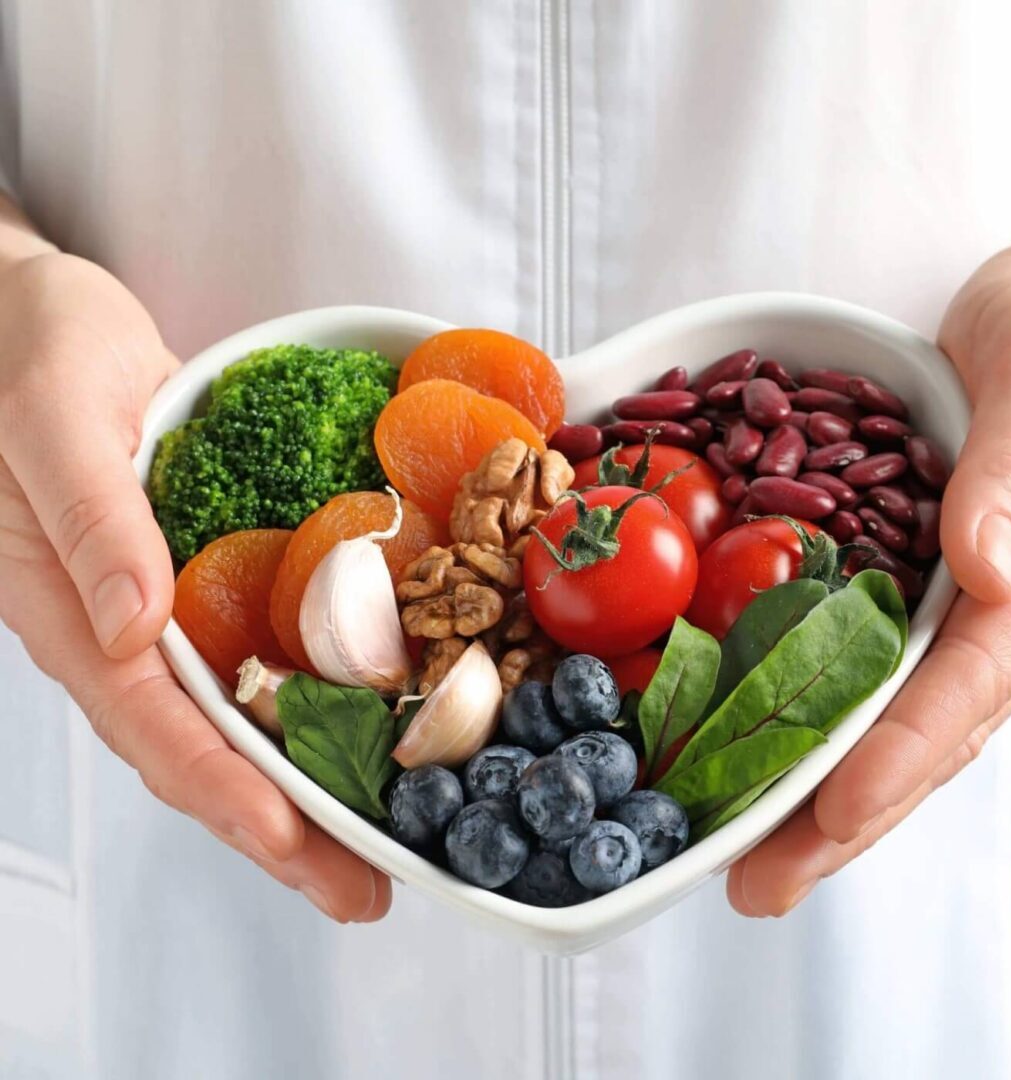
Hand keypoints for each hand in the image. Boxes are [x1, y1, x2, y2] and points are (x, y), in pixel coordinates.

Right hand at [0, 252, 389, 921]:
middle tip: (363, 889)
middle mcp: (120, 628)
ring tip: (379, 837)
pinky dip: (309, 699)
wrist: (35, 314)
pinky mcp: (200, 574)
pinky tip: (363, 724)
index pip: (152, 726)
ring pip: (235, 717)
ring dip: (305, 782)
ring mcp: (162, 607)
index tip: (292, 842)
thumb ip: (89, 520)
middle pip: (203, 750)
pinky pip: (255, 653)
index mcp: (71, 610)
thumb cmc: (31, 352)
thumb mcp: (56, 418)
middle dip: (282, 827)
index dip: (223, 791)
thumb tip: (133, 627)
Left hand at [727, 235, 1010, 915]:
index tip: (836, 818)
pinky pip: (869, 668)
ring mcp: (965, 609)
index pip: (968, 686)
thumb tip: (989, 574)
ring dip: (817, 789)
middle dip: (840, 817)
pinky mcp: (925, 587)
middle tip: (754, 885)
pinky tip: (760, 749)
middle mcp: (1006, 612)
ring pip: (891, 718)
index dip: (900, 757)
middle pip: (921, 735)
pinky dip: (815, 717)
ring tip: (742, 853)